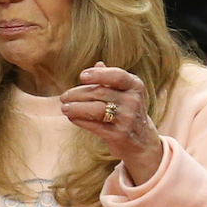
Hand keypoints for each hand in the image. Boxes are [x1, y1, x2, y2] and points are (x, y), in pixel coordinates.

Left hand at [60, 62, 163, 184]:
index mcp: (135, 86)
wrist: (142, 142)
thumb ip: (112, 79)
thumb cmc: (128, 112)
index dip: (98, 74)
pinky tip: (72, 118)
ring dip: (76, 108)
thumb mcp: (126, 94)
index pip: (116, 76)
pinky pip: (95, 126)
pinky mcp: (119, 135)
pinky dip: (80, 120)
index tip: (81, 76)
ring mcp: (127, 119)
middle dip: (78, 94)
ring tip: (64, 108)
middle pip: (100, 93)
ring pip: (96, 110)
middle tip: (63, 97)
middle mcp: (133, 101)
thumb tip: (98, 64)